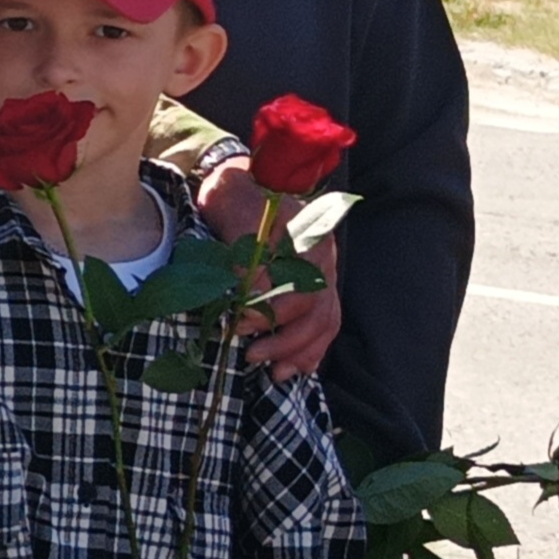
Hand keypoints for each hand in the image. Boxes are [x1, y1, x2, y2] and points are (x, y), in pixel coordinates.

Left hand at [193, 156, 343, 378]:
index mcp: (310, 238)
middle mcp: (324, 260)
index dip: (272, 311)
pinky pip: (324, 324)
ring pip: (324, 322)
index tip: (240, 322)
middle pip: (317, 311)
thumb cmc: (235, 197)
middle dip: (284, 339)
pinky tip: (295, 369)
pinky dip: (311, 349)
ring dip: (299, 351)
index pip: (301, 287)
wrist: (242, 185)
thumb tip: (248, 290)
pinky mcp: (316, 288)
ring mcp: (325, 275)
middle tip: (249, 353)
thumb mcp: (233, 213)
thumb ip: (244, 251)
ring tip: (272, 372)